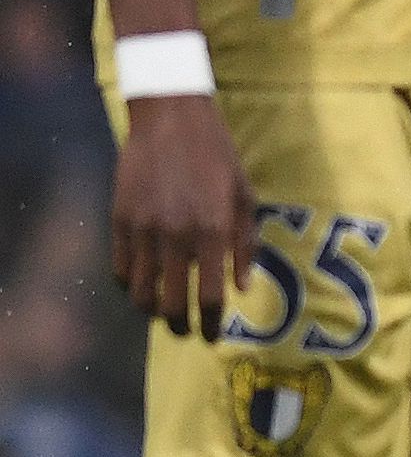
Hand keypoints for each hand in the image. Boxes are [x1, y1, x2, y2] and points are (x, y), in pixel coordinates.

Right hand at [112, 94, 253, 337]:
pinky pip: (120, 271)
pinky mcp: (119, 223)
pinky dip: (131, 286)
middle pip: (172, 304)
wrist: (170, 120)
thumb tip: (241, 287)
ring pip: (140, 294)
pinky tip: (143, 285)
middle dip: (180, 326)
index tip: (213, 336)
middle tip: (187, 331)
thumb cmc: (216, 154)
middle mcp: (176, 237)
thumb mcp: (244, 193)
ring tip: (163, 311)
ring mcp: (143, 231)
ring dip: (152, 310)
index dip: (213, 323)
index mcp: (213, 230)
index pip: (211, 296)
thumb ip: (245, 243)